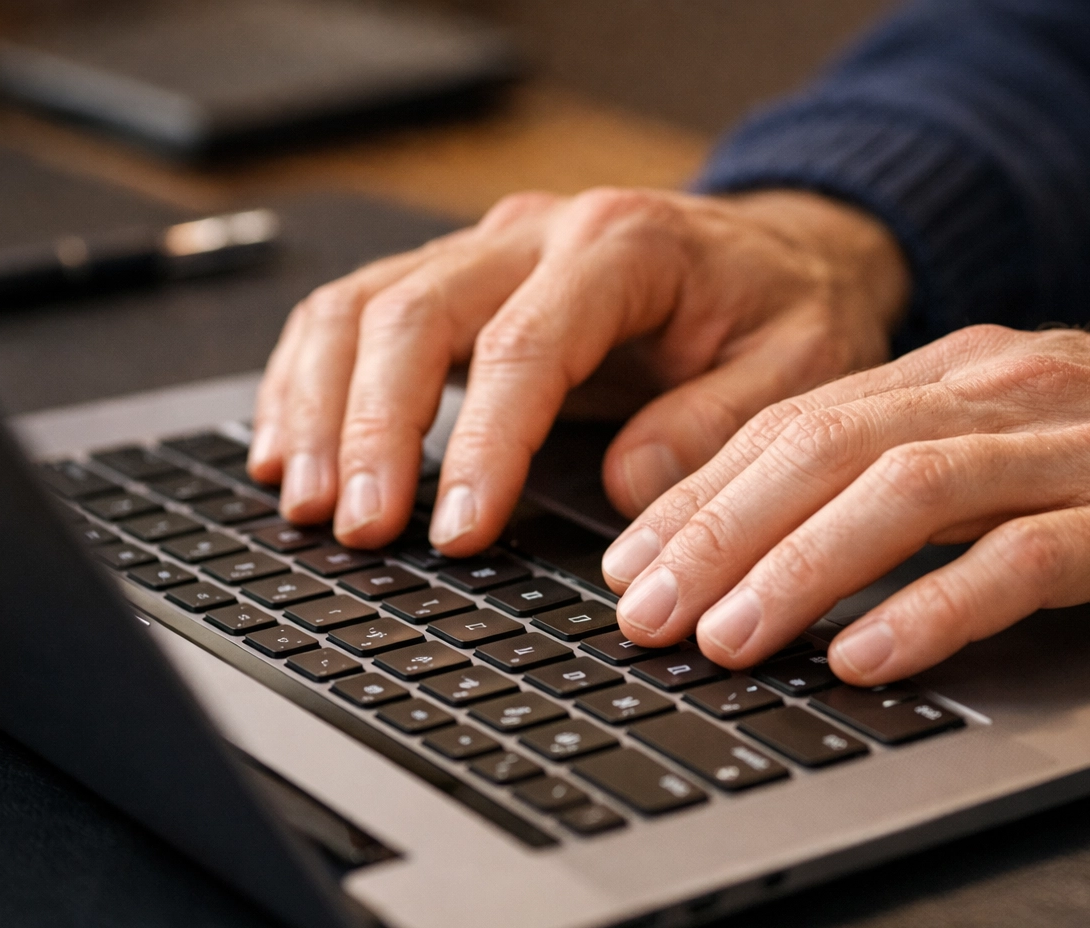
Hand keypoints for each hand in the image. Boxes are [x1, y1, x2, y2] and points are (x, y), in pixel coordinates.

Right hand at [247, 188, 908, 551]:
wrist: (777, 255)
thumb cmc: (786, 309)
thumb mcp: (800, 366)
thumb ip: (720, 425)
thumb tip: (628, 493)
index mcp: (624, 247)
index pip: (524, 345)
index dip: (481, 444)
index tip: (460, 531)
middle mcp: (538, 235)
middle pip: (412, 311)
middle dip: (373, 428)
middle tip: (358, 527)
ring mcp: (489, 252)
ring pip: (362, 305)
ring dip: (321, 406)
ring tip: (307, 501)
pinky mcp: (461, 282)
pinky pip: (356, 315)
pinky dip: (310, 380)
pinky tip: (290, 447)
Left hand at [601, 326, 1089, 684]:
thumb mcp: (1018, 433)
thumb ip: (914, 464)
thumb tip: (781, 535)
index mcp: (959, 370)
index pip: (796, 419)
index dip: (700, 490)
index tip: (629, 558)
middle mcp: (1001, 394)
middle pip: (827, 448)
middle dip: (716, 531)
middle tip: (641, 609)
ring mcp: (1073, 451)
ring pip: (906, 493)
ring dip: (801, 567)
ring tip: (725, 637)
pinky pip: (1021, 560)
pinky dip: (934, 608)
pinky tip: (869, 656)